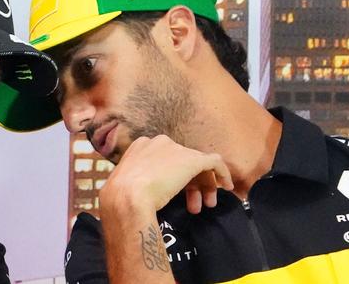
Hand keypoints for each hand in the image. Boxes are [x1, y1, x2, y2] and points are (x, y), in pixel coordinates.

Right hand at [99, 135, 233, 214]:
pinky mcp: (193, 159)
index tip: (176, 195)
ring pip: (196, 164)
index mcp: (141, 146)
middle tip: (193, 205)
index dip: (173, 177)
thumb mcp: (124, 182)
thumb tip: (136, 191)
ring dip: (203, 185)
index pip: (164, 159)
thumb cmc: (121, 194)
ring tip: (204, 206)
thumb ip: (135, 180)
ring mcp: (176, 150)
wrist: (127, 196)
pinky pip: (214, 162)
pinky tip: (227, 186)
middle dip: (189, 183)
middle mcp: (159, 142)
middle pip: (181, 161)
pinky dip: (223, 173)